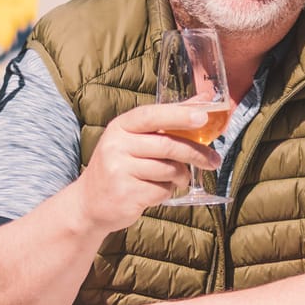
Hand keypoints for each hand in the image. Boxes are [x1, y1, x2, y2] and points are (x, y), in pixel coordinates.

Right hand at [72, 103, 224, 234]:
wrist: (90, 203)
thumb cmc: (121, 165)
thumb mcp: (135, 138)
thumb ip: (168, 120)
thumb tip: (204, 101)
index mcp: (120, 126)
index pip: (151, 115)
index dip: (179, 115)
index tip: (203, 117)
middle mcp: (116, 145)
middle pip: (167, 145)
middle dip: (196, 153)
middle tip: (213, 160)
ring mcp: (119, 170)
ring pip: (168, 170)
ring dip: (181, 176)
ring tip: (179, 178)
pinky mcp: (126, 194)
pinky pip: (162, 190)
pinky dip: (168, 191)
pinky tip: (157, 190)